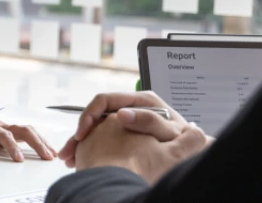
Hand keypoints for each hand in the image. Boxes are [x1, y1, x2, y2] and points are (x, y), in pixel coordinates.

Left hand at [0, 117, 55, 161]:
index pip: (3, 134)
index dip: (12, 146)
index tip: (19, 159)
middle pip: (22, 129)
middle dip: (36, 142)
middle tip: (46, 156)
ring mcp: (5, 128)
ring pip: (27, 130)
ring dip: (41, 141)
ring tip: (52, 154)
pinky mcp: (8, 132)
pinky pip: (26, 134)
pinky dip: (39, 141)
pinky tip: (46, 150)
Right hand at [74, 114, 207, 183]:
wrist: (193, 151)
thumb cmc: (184, 141)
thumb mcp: (169, 131)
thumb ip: (149, 121)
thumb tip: (122, 113)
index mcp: (139, 101)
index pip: (104, 100)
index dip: (89, 115)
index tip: (82, 134)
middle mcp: (130, 108)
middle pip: (95, 115)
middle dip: (79, 133)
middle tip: (69, 150)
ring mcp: (125, 120)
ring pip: (94, 128)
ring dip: (80, 143)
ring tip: (69, 158)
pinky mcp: (122, 132)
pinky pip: (99, 138)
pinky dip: (88, 149)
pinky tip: (79, 160)